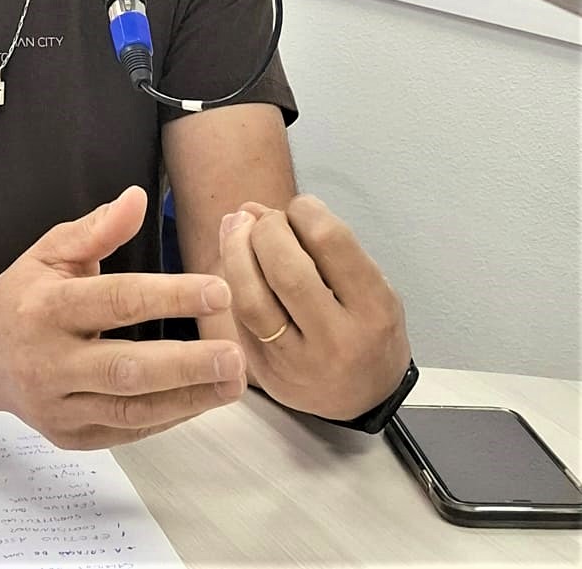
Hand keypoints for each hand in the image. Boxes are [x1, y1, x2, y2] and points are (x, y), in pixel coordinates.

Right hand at [0, 186, 248, 449]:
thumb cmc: (25, 295)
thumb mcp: (51, 250)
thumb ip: (97, 228)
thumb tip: (138, 198)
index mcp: (44, 308)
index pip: (115, 302)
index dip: (170, 297)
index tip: (219, 290)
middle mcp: (48, 361)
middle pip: (125, 368)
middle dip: (186, 364)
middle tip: (235, 355)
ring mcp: (58, 405)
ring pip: (131, 410)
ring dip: (189, 397)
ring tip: (234, 380)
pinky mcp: (71, 436)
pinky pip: (128, 431)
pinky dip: (170, 416)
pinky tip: (204, 397)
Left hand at [219, 194, 410, 420]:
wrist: (364, 398)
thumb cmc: (367, 329)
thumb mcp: (368, 285)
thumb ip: (321, 244)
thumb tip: (254, 209)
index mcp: (374, 309)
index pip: (331, 242)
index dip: (305, 211)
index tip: (299, 207)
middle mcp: (338, 339)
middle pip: (286, 269)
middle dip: (266, 229)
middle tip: (264, 219)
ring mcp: (299, 361)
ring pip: (251, 297)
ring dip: (235, 250)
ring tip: (236, 226)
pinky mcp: (269, 372)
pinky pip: (240, 318)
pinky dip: (232, 279)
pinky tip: (234, 259)